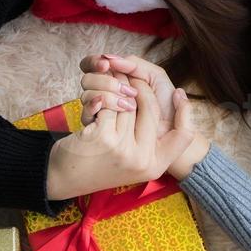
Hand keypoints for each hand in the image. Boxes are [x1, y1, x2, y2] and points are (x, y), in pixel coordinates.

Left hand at [45, 76, 193, 198]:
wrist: (64, 177)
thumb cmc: (98, 161)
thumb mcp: (130, 157)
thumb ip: (147, 136)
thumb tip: (173, 98)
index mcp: (155, 166)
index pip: (184, 136)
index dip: (186, 112)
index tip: (178, 92)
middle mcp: (143, 160)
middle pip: (152, 109)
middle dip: (139, 85)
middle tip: (128, 73)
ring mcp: (125, 150)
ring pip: (129, 103)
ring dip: (116, 85)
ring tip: (108, 81)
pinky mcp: (104, 138)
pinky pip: (109, 104)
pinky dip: (98, 98)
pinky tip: (91, 100)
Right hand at [78, 53, 175, 131]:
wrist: (170, 132)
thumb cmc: (165, 104)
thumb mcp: (154, 76)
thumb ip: (134, 64)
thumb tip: (109, 58)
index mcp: (115, 78)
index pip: (92, 64)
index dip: (94, 62)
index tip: (105, 64)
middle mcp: (104, 93)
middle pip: (86, 79)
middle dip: (101, 78)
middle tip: (119, 84)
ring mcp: (99, 110)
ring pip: (85, 94)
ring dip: (104, 93)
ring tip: (128, 102)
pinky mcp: (99, 128)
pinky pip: (87, 114)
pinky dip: (96, 107)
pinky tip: (113, 107)